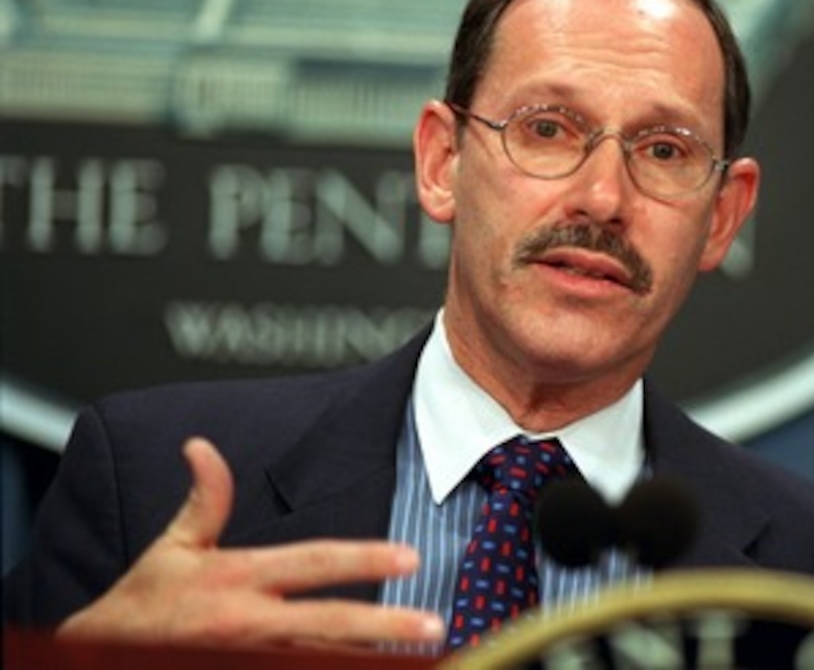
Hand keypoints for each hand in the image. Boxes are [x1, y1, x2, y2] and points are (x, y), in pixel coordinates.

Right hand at [57, 437, 445, 648]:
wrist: (99, 657)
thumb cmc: (140, 607)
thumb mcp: (171, 550)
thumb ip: (204, 502)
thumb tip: (202, 447)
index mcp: (237, 579)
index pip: (313, 563)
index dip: (363, 557)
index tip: (407, 558)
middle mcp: (250, 623)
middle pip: (329, 622)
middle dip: (384, 625)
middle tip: (431, 624)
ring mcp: (252, 658)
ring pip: (322, 658)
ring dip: (368, 657)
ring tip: (418, 656)